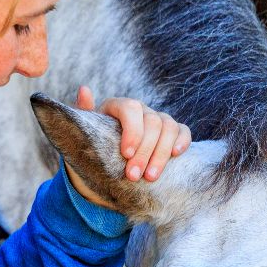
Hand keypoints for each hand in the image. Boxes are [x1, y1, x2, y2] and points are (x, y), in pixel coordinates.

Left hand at [76, 86, 190, 182]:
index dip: (132, 130)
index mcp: (118, 106)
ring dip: (161, 153)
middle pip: (152, 122)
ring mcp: (157, 119)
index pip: (130, 108)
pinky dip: (182, 140)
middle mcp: (140, 109)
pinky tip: (176, 154)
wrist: (105, 161)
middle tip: (134, 176)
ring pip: (168, 127)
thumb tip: (84, 89)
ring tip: (150, 177)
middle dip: (144, 151)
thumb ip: (83, 112)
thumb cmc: (93, 145)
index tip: (126, 154)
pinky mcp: (171, 132)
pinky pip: (182, 130)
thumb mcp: (84, 132)